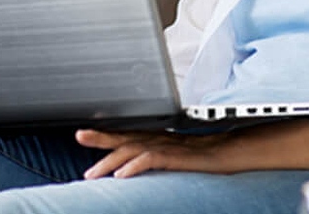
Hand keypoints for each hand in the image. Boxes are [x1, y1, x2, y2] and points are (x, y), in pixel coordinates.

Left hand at [76, 129, 233, 178]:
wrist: (228, 152)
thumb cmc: (203, 155)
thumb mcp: (174, 156)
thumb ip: (154, 156)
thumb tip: (132, 166)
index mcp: (156, 137)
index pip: (126, 133)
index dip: (105, 133)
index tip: (84, 133)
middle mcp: (159, 138)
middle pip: (125, 136)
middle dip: (101, 137)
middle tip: (80, 136)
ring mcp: (167, 146)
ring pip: (134, 148)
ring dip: (111, 159)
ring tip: (93, 172)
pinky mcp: (177, 156)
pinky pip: (152, 159)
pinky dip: (135, 166)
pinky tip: (122, 175)